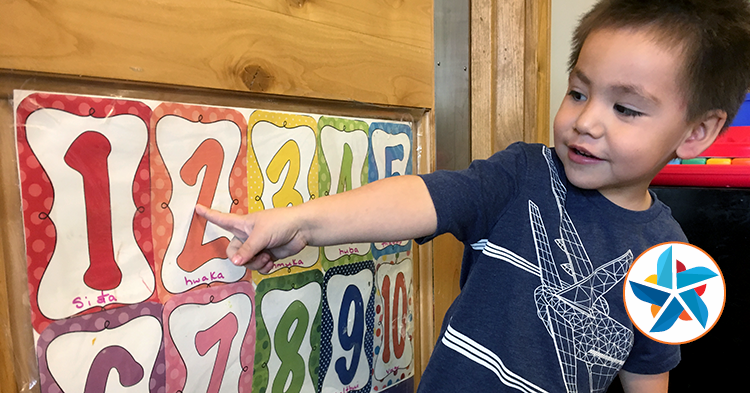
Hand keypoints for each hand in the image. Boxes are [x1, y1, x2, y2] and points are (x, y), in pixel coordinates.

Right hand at [194, 204, 308, 273]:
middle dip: (241, 258)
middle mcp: (247, 236)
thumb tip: (235, 263)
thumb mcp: (260, 235)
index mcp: (242, 224)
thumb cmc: (281, 223)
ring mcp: (257, 246)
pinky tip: (270, 262)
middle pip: (232, 252)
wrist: (302, 230)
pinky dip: (263, 267)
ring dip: (255, 263)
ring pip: (246, 262)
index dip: (209, 215)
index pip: (222, 219)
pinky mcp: (267, 255)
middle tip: (252, 256)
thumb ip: (247, 250)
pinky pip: (258, 267)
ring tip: (266, 257)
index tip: (197, 207)